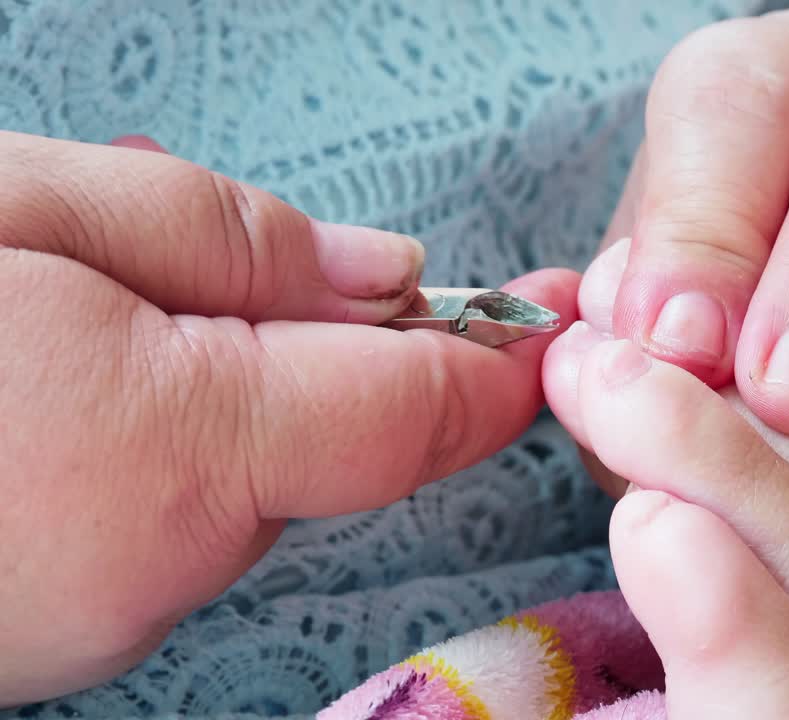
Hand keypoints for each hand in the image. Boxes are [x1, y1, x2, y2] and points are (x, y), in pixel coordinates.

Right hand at [0, 132, 577, 704]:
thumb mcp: (31, 219)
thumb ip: (231, 246)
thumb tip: (387, 278)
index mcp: (188, 449)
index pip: (420, 413)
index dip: (496, 359)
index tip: (551, 309)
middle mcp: (172, 563)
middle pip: (332, 434)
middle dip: (304, 341)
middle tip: (187, 264)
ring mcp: (117, 610)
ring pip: (249, 472)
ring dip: (218, 384)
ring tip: (88, 316)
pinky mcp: (71, 627)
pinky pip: (174, 516)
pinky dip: (162, 440)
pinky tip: (65, 391)